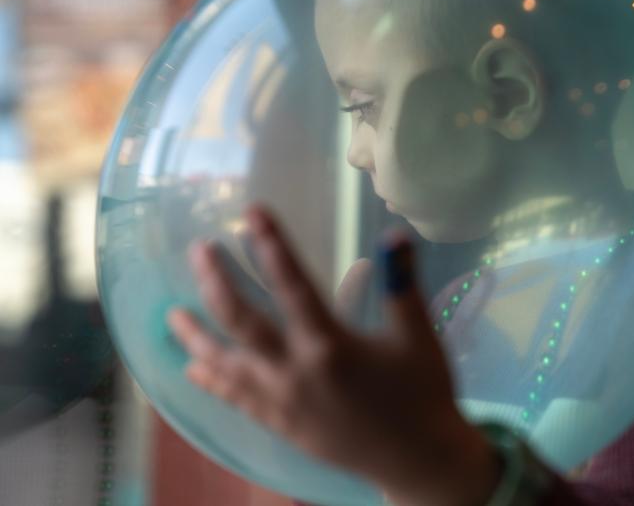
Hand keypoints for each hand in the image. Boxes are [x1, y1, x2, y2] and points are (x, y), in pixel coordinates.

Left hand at [168, 205, 500, 505]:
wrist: (416, 461)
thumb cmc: (421, 393)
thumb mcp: (418, 337)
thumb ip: (402, 284)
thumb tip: (395, 234)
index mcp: (330, 345)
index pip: (292, 283)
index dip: (271, 244)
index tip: (252, 212)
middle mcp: (295, 372)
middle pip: (241, 321)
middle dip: (215, 283)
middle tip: (199, 251)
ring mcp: (281, 402)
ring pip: (225, 365)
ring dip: (197, 338)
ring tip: (173, 316)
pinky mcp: (279, 425)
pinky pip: (235, 400)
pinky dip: (211, 381)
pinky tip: (192, 369)